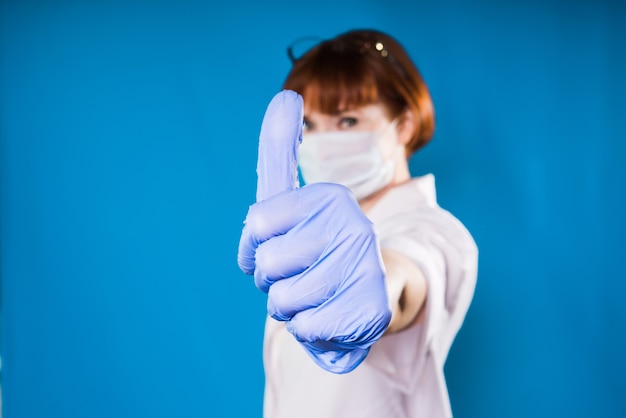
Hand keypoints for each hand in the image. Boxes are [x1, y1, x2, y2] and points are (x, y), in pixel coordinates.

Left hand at [237, 90, 390, 373]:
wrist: (363, 299)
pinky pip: (306, 328)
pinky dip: (309, 330)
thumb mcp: (292, 203)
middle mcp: (352, 224)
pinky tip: (330, 316)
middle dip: (271, 281)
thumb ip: (280, 151)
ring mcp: (365, 267)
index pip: (256, 226)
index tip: (273, 248)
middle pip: (267, 265)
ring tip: (314, 296)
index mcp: (327, 197)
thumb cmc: (313, 251)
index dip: (254, 250)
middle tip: (299, 275)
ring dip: (289, 308)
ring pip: (283, 301)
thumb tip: (285, 95)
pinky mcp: (371, 309)